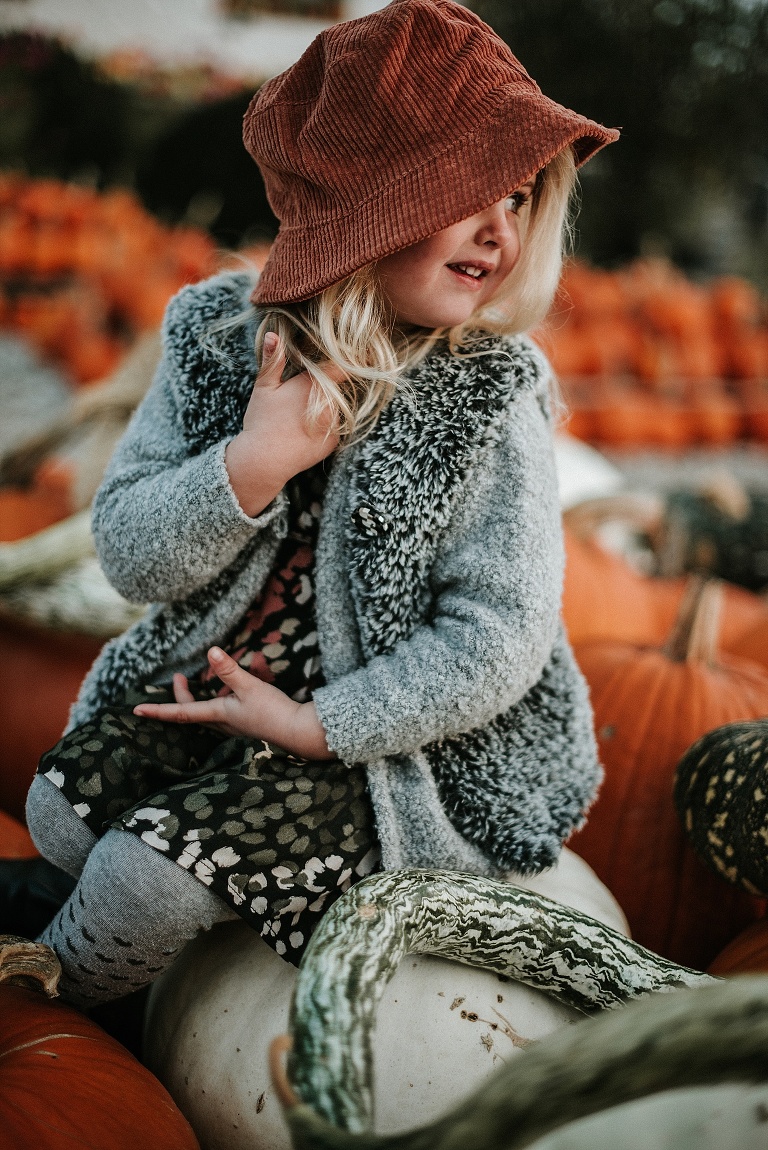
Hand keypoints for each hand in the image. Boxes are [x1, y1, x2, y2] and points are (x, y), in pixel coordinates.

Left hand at [133, 647, 333, 759]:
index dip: (158, 710)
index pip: (181, 712)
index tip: (136, 710)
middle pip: (193, 711)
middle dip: (183, 695)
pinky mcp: (251, 723)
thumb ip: (230, 670)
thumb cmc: (274, 712)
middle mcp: (224, 723)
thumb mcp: (251, 686)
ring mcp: (237, 725)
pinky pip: (232, 708)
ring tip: (219, 673)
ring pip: (213, 711)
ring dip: (209, 694)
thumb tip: (211, 652)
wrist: (300, 732)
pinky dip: (234, 692)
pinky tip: (250, 676)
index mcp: (219, 715)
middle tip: (179, 678)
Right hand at [225, 332, 341, 516]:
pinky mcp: (334, 442)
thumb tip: (273, 334)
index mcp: (313, 384)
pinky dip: (323, 429)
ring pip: (335, 409)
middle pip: (335, 390)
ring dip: (324, 409)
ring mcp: (334, 423)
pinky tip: (303, 434)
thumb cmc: (262, 421)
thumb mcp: (263, 388)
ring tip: (298, 419)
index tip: (357, 357)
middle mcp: (330, 402)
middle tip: (298, 400)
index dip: (347, 362)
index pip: (340, 368)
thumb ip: (272, 360)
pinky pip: (333, 429)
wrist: (264, 461)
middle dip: (323, 390)